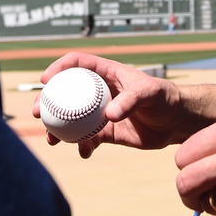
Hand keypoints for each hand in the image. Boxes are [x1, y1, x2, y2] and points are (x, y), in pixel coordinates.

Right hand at [34, 52, 204, 157]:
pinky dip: (82, 146)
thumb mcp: (150, 93)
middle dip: (48, 101)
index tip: (46, 79)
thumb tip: (109, 114)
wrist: (176, 122)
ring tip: (52, 140)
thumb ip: (131, 99)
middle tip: (39, 112)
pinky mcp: (107, 131)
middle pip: (66, 93)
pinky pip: (87, 139)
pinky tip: (85, 152)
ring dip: (58, 129)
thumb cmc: (165, 98)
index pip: (77, 63)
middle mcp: (99, 91)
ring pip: (71, 119)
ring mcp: (101, 112)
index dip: (59, 67)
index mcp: (106, 73)